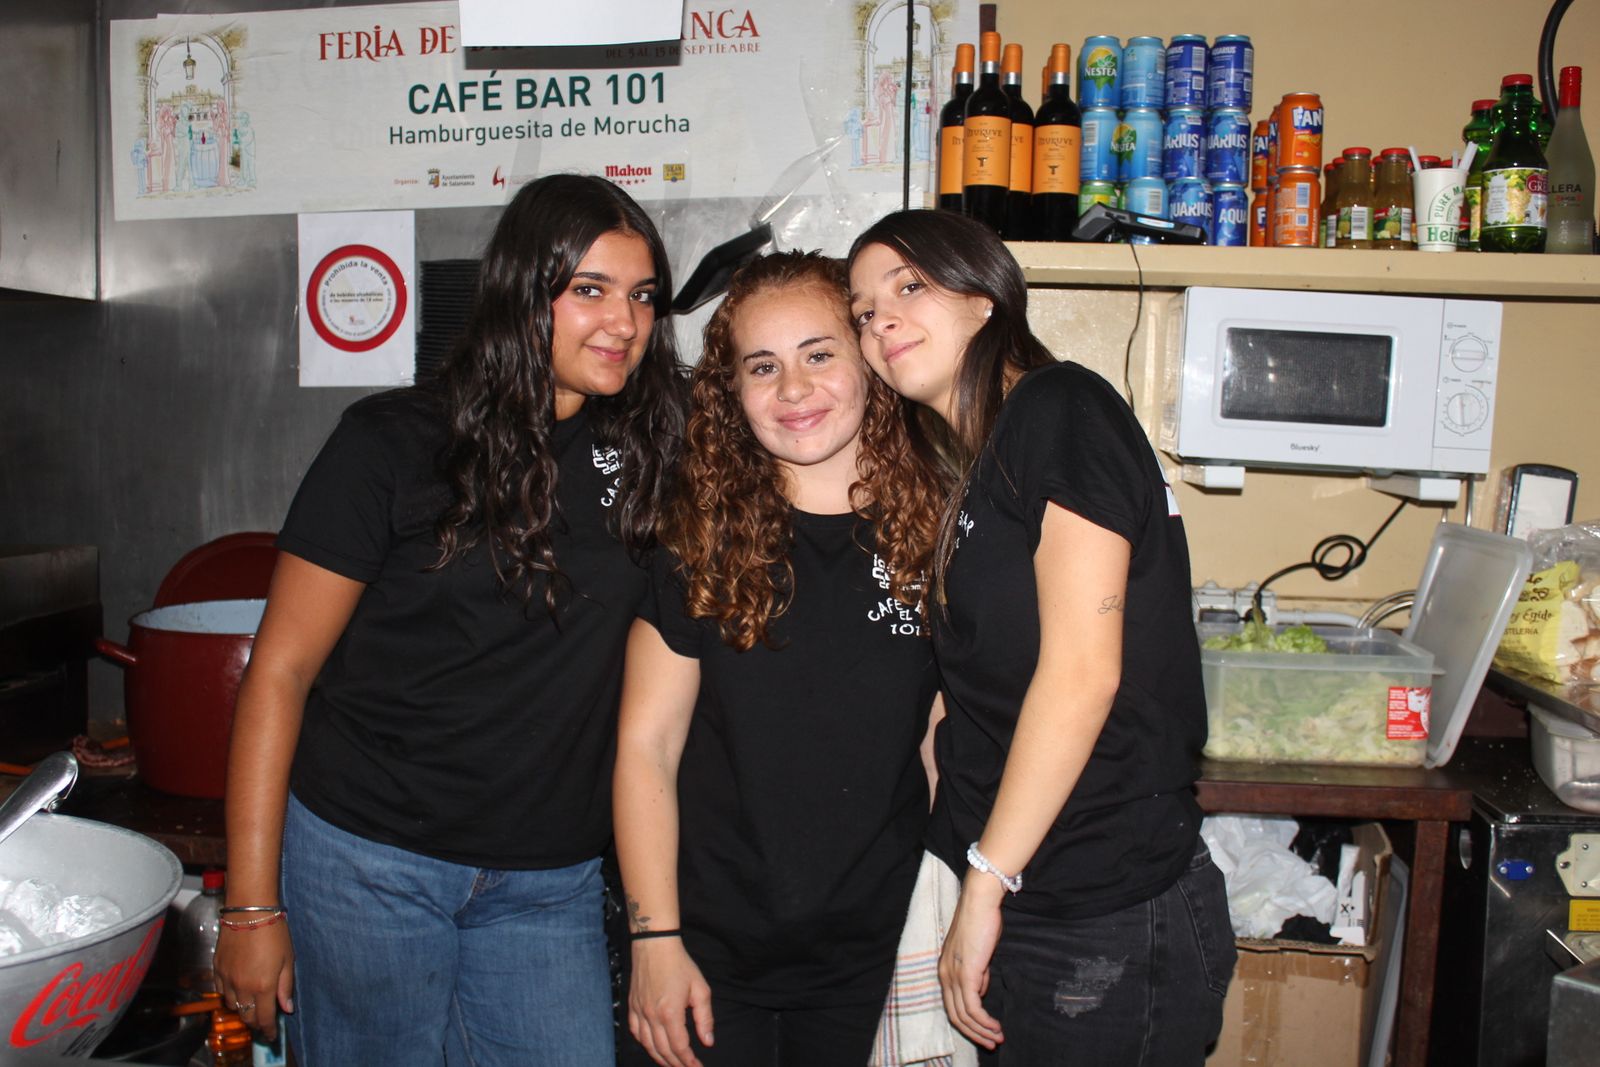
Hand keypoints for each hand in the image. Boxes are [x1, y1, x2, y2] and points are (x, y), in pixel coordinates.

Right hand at [213, 921, 293, 1042]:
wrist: (249, 911)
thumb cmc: (274, 932)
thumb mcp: (288, 960)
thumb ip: (286, 987)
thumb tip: (286, 1008)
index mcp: (263, 986)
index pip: (264, 1019)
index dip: (268, 1031)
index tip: (272, 1036)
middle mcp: (242, 987)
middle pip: (247, 1016)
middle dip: (256, 1023)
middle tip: (264, 1022)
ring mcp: (227, 979)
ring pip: (233, 1006)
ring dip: (243, 1009)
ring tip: (253, 1005)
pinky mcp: (217, 969)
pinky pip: (221, 992)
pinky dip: (231, 996)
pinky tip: (239, 990)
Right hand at [628, 938, 713, 1066]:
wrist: (655, 945)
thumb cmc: (680, 964)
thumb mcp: (700, 989)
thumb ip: (704, 1018)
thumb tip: (707, 1041)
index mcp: (670, 1012)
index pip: (679, 1047)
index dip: (689, 1061)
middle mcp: (652, 1016)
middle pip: (663, 1050)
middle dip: (676, 1064)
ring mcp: (640, 1011)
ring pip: (648, 1045)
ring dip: (660, 1058)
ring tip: (671, 1064)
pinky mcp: (632, 1006)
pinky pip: (635, 1032)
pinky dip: (644, 1044)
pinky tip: (652, 1047)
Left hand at [939, 874, 1005, 1049]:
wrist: (980, 902)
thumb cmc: (981, 923)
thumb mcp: (978, 953)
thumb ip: (978, 973)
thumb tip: (981, 992)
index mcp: (945, 969)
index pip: (952, 1006)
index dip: (967, 1023)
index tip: (984, 1032)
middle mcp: (944, 974)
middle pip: (955, 1016)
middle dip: (974, 1034)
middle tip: (992, 1043)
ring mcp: (953, 975)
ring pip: (963, 1016)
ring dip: (982, 1031)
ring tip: (998, 1038)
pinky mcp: (966, 974)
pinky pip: (973, 1007)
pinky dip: (984, 1021)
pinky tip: (995, 1026)